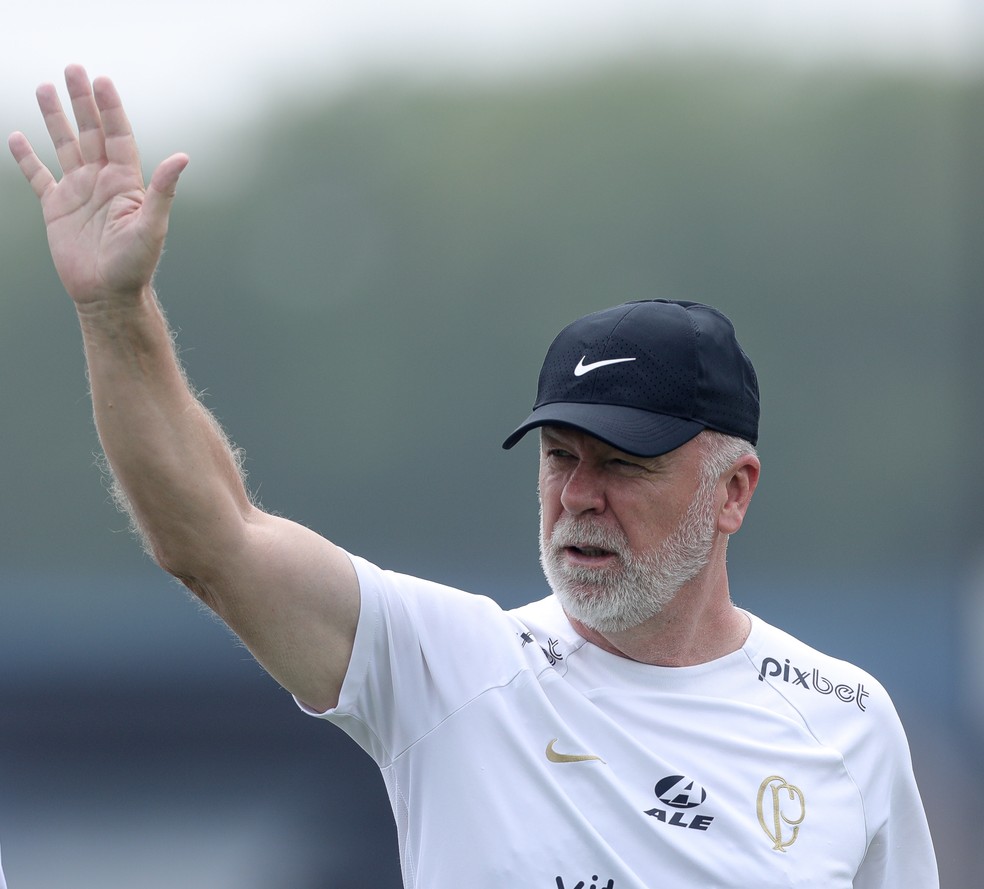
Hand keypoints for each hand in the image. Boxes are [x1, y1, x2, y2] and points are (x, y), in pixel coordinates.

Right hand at [8, 64, 188, 306]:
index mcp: (125, 183)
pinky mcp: (56, 208)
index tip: (101, 80)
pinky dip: (27, 158)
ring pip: (65, 146)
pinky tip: (17, 136)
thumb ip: (162, 190)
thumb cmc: (135, 265)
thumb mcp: (151, 226)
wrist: (107, 294)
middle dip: (82, 101)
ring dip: (56, 118)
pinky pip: (39, 176)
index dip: (110, 108)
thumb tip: (182, 158)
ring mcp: (79, 193)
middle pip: (90, 132)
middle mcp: (102, 182)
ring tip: (46, 87)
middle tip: (73, 68)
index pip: (117, 136)